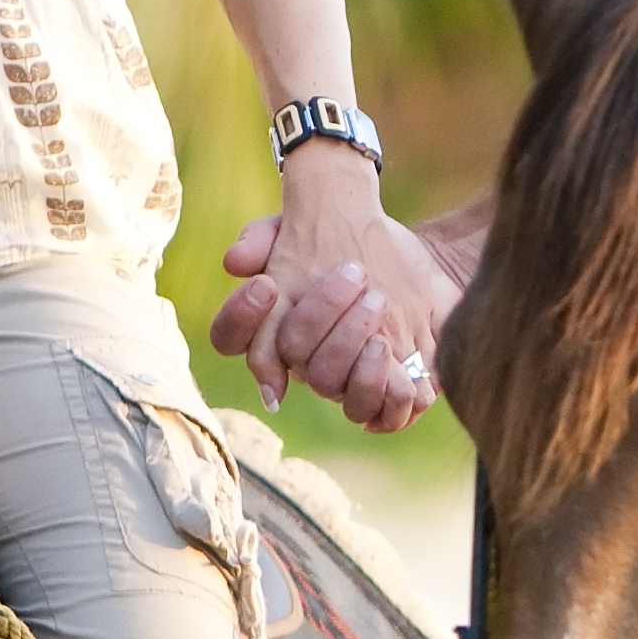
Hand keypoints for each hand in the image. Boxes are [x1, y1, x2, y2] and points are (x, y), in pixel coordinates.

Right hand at [212, 159, 464, 430]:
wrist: (408, 266)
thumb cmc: (343, 244)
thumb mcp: (301, 227)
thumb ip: (263, 237)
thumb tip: (234, 263)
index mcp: (270, 325)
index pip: (229, 337)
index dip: (241, 316)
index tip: (267, 282)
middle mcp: (299, 362)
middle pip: (290, 355)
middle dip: (320, 312)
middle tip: (354, 271)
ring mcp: (337, 382)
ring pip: (330, 384)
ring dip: (351, 343)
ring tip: (378, 300)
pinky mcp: (380, 396)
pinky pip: (375, 411)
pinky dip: (383, 384)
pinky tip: (391, 347)